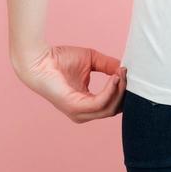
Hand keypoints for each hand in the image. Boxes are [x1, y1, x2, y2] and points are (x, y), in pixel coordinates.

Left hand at [12, 45, 126, 122]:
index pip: (113, 103)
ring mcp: (79, 113)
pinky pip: (101, 103)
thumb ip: (109, 66)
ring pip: (110, 108)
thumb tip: (126, 70)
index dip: (124, 90)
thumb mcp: (91, 60)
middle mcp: (84, 112)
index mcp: (86, 103)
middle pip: (115, 108)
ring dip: (121, 90)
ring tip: (123, 74)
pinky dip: (111, 90)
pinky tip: (115, 78)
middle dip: (126, 91)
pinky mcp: (75, 108)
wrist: (38, 58)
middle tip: (131, 74)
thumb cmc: (59, 58)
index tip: (132, 74)